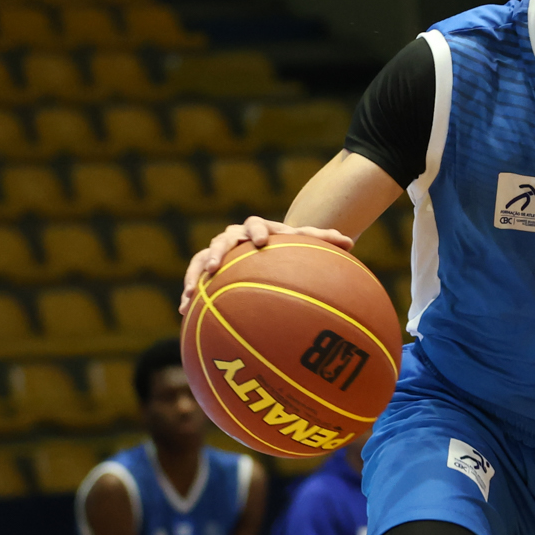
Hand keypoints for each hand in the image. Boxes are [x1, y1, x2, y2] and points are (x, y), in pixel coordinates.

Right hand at [181, 219, 356, 312]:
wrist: (267, 247)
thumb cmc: (288, 248)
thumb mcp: (304, 244)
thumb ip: (324, 241)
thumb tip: (351, 242)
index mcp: (260, 228)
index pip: (257, 224)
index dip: (257, 231)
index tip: (260, 242)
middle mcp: (236, 237)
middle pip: (223, 239)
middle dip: (218, 251)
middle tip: (217, 265)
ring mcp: (219, 251)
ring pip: (202, 258)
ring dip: (196, 273)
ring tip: (192, 292)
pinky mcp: (206, 267)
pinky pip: (194, 277)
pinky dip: (190, 292)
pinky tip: (184, 311)